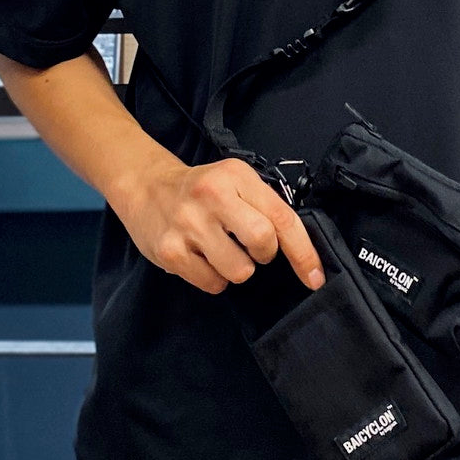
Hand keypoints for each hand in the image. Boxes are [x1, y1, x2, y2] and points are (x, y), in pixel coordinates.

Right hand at [113, 153, 325, 294]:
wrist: (145, 185)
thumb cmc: (200, 190)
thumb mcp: (236, 183)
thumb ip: (266, 207)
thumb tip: (302, 251)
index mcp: (237, 176)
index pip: (283, 218)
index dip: (304, 253)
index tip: (315, 277)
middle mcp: (212, 196)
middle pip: (263, 242)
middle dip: (264, 255)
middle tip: (249, 248)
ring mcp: (189, 224)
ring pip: (240, 271)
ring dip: (237, 269)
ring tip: (219, 250)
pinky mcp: (170, 250)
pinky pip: (212, 284)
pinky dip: (214, 278)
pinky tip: (201, 257)